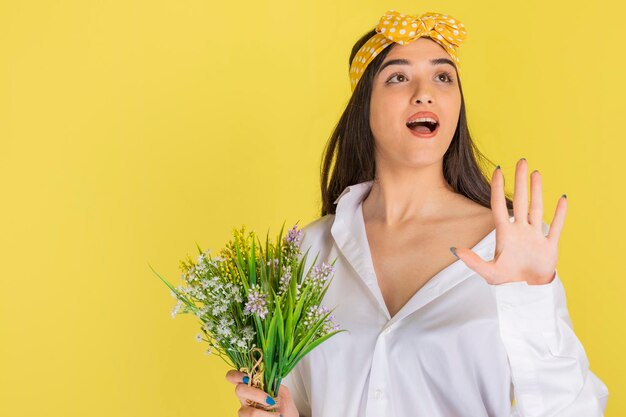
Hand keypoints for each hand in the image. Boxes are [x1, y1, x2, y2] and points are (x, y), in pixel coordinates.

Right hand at [225, 369, 298, 416]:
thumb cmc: (285, 407)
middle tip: (270, 400)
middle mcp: (245, 398)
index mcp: (252, 386)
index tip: (249, 378)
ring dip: (262, 412)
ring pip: (244, 411)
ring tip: (276, 414)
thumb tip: (266, 376)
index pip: (233, 377)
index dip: (236, 375)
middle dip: (256, 394)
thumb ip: (274, 383)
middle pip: (238, 390)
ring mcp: (245, 411)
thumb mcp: (283, 392)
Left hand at [451, 158, 565, 285]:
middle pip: (520, 200)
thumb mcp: (488, 272)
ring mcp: (535, 236)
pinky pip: (555, 226)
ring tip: (536, 173)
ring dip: (537, 191)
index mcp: (504, 234)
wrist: (526, 294)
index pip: (499, 206)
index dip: (498, 188)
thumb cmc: (507, 282)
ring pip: (536, 208)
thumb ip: (472, 261)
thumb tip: (455, 250)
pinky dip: (560, 214)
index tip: (498, 170)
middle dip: (520, 181)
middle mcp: (520, 231)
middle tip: (521, 161)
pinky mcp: (549, 245)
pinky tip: (562, 198)